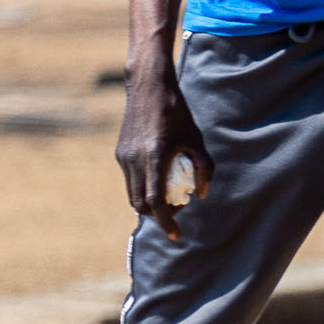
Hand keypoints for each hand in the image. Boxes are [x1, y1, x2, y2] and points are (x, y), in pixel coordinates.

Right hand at [116, 68, 209, 240]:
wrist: (148, 88)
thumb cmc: (178, 113)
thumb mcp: (197, 139)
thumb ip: (203, 168)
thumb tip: (201, 195)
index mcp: (154, 156)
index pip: (156, 202)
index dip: (166, 222)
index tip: (177, 236)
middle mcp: (134, 160)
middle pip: (141, 204)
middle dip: (158, 215)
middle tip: (177, 211)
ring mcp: (124, 157)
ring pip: (133, 195)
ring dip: (149, 203)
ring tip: (170, 197)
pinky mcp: (120, 153)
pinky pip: (131, 180)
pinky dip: (144, 188)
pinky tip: (159, 179)